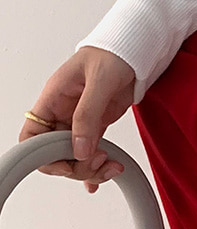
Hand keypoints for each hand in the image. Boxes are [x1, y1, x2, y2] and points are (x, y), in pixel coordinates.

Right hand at [18, 48, 136, 193]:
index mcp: (53, 100)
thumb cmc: (112, 55)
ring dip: (90, 168)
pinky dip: (95, 166)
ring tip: (113, 165)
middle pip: (54, 152)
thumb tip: (80, 149)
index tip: (66, 164)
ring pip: (74, 155)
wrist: (133, 51)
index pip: (32, 135)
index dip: (41, 155)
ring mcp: (79, 121)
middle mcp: (62, 113)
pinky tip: (102, 176)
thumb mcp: (100, 82)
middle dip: (75, 164)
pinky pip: (90, 150)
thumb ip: (88, 115)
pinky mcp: (97, 124)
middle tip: (99, 161)